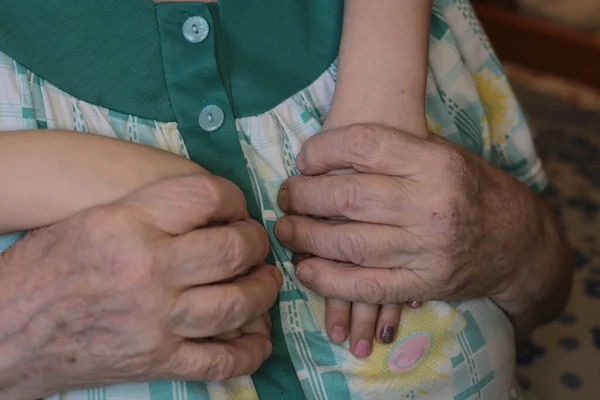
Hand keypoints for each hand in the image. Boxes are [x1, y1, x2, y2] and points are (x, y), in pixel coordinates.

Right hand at [0, 175, 280, 398]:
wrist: (5, 332)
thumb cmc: (42, 268)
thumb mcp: (92, 218)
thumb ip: (153, 210)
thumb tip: (213, 213)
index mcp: (127, 224)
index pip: (206, 196)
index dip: (233, 198)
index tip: (236, 207)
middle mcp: (148, 270)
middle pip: (232, 249)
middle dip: (256, 243)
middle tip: (257, 244)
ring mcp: (155, 321)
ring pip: (237, 304)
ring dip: (263, 291)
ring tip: (266, 281)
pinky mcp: (156, 361)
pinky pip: (220, 361)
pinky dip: (249, 351)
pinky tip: (259, 337)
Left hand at [275, 124, 568, 337]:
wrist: (519, 241)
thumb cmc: (472, 190)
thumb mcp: (443, 155)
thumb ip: (394, 152)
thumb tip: (326, 155)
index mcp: (435, 161)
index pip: (362, 143)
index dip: (321, 150)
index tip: (304, 160)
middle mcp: (431, 203)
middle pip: (346, 196)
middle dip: (302, 196)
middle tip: (285, 197)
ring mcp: (427, 248)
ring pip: (348, 243)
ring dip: (305, 237)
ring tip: (285, 229)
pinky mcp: (424, 283)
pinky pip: (365, 286)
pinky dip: (328, 280)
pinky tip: (304, 269)